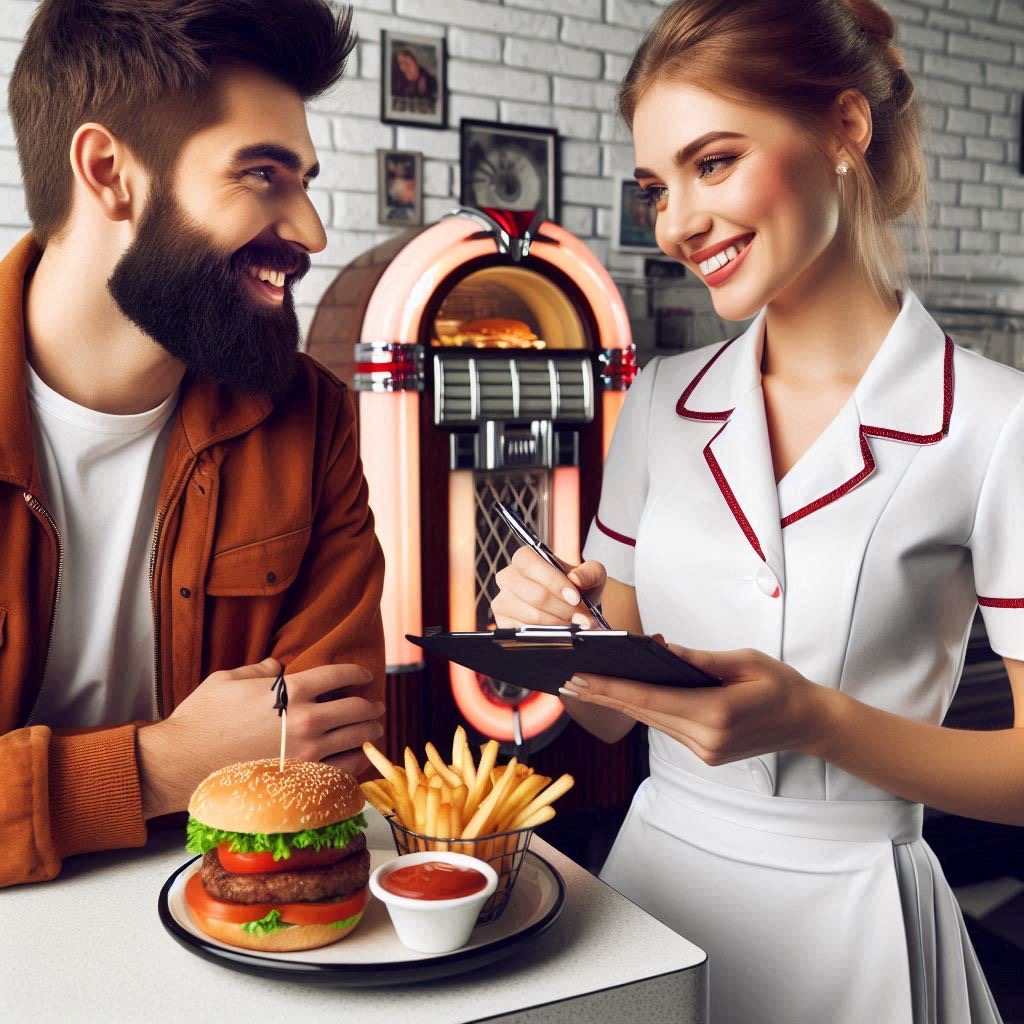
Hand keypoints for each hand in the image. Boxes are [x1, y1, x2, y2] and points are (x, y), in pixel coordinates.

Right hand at [137, 657, 384, 816]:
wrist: (180, 763)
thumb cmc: (201, 719)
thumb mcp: (229, 680)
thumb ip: (261, 670)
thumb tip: (278, 666)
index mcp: (291, 691)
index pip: (340, 675)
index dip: (357, 674)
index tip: (363, 676)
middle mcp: (305, 721)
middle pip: (356, 709)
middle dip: (370, 706)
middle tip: (375, 706)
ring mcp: (306, 755)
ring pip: (356, 740)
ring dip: (369, 733)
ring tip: (374, 729)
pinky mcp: (300, 782)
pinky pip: (343, 772)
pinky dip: (355, 762)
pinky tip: (357, 757)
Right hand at [492, 547, 607, 628]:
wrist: (572, 610)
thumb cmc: (577, 588)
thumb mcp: (591, 574)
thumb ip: (589, 572)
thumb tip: (575, 579)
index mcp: (525, 559)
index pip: (529, 563)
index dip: (552, 581)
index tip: (575, 597)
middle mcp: (508, 578)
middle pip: (534, 594)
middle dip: (563, 609)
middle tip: (582, 618)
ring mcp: (502, 602)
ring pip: (531, 616)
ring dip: (558, 624)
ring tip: (575, 626)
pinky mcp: (503, 624)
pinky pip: (523, 632)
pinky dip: (546, 636)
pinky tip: (559, 633)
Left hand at [561, 646, 831, 764]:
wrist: (807, 722)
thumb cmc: (780, 685)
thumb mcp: (743, 660)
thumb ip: (698, 659)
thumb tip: (657, 648)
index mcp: (717, 714)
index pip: (652, 699)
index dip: (612, 688)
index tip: (582, 678)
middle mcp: (706, 739)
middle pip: (644, 713)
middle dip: (605, 695)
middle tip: (569, 679)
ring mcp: (705, 751)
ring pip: (652, 722)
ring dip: (620, 703)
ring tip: (586, 685)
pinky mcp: (705, 753)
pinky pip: (667, 727)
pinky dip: (645, 709)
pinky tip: (624, 695)